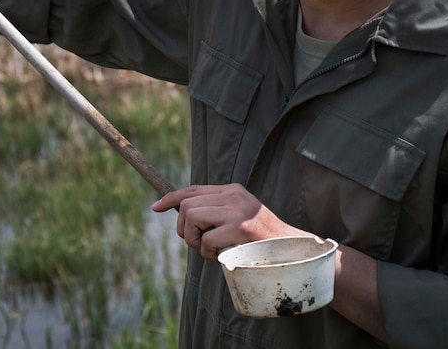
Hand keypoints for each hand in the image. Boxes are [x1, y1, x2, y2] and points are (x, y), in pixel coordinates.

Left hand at [152, 183, 307, 260]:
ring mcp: (237, 211)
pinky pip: (205, 240)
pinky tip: (220, 258)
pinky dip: (206, 254)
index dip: (170, 198)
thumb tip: (183, 216)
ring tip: (209, 251)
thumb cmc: (260, 242)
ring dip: (194, 240)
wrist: (292, 253)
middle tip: (198, 244)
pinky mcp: (240, 228)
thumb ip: (216, 212)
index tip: (155, 207)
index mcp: (232, 190)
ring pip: (191, 217)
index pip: (192, 189)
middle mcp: (233, 196)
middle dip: (184, 228)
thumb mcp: (238, 218)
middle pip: (186, 204)